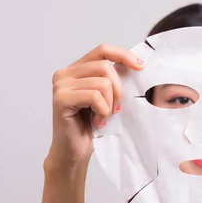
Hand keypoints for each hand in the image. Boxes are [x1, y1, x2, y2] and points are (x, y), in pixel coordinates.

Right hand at [47, 44, 143, 169]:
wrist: (75, 151)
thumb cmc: (91, 126)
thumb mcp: (106, 98)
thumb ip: (112, 80)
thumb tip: (138, 65)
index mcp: (76, 69)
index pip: (103, 50)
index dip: (123, 55)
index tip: (141, 66)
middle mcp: (65, 73)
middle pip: (105, 67)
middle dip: (118, 90)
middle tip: (116, 109)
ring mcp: (60, 85)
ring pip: (102, 83)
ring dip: (109, 104)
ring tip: (103, 117)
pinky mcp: (60, 99)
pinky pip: (94, 97)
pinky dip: (102, 112)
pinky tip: (96, 122)